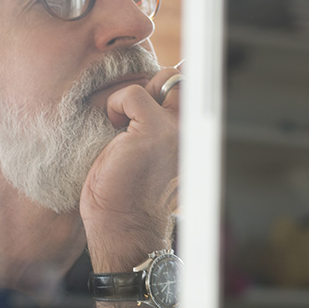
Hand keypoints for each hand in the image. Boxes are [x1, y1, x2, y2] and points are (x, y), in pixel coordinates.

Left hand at [81, 64, 180, 270]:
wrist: (121, 229)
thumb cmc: (125, 197)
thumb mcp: (145, 154)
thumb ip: (155, 123)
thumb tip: (156, 87)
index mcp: (193, 139)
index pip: (195, 88)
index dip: (172, 81)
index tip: (152, 92)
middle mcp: (193, 133)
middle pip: (181, 78)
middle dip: (151, 85)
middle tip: (128, 116)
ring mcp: (177, 132)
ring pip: (163, 79)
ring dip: (131, 96)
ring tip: (118, 128)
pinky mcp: (155, 132)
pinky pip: (134, 94)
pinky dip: (115, 104)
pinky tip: (112, 131)